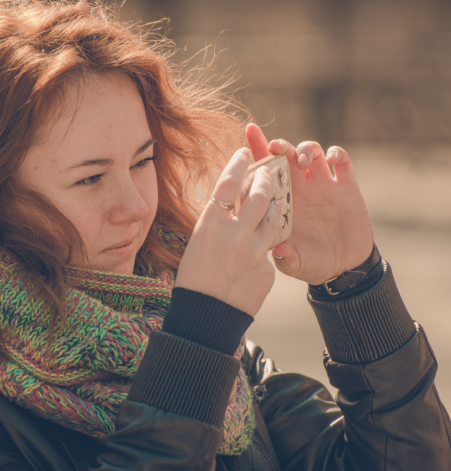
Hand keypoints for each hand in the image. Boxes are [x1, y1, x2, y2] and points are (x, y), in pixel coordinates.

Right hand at [175, 148, 281, 316]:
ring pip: (274, 217)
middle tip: (268, 172)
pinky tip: (258, 251)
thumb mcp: (199, 243)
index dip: (238, 163)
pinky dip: (265, 245)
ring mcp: (254, 251)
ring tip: (275, 200)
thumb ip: (217, 222)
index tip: (244, 152)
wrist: (206, 317)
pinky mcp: (268, 268)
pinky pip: (270, 249)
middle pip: (258, 194)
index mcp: (210, 224)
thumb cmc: (194, 278)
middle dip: (266, 179)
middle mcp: (234, 233)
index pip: (228, 182)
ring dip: (276, 205)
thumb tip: (234, 203)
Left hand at [245, 124, 373, 284]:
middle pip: (286, 155)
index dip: (257, 150)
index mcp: (281, 200)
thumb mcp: (294, 263)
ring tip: (302, 160)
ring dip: (305, 148)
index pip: (265, 171)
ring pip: (312, 152)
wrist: (342, 269)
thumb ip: (285, 257)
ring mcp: (322, 185)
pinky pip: (342, 162)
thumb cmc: (310, 263)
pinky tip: (331, 158)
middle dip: (279, 145)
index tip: (249, 131)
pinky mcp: (346, 188)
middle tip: (276, 147)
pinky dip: (336, 154)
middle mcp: (299, 188)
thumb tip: (278, 250)